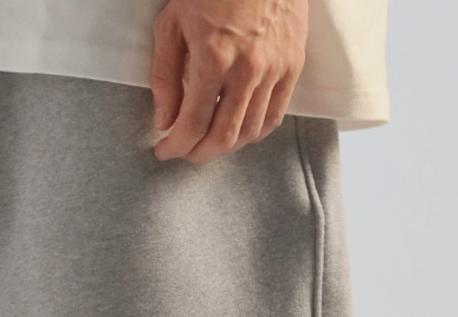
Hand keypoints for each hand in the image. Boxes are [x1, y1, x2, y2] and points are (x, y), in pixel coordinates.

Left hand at [151, 0, 307, 163]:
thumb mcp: (172, 22)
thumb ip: (165, 76)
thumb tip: (164, 120)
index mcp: (212, 59)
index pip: (193, 125)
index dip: (175, 146)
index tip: (163, 150)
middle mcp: (246, 70)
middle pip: (223, 138)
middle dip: (198, 154)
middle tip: (185, 152)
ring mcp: (274, 69)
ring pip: (250, 133)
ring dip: (226, 146)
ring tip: (209, 141)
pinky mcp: (293, 65)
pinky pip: (274, 116)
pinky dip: (254, 132)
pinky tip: (238, 130)